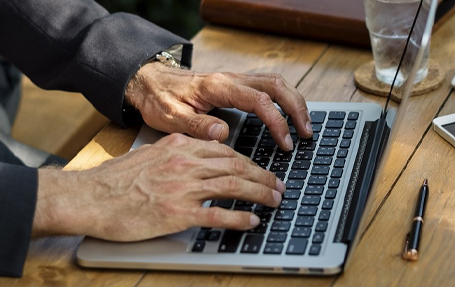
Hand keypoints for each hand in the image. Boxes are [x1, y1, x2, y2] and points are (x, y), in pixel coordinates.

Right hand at [34, 134, 283, 240]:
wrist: (88, 197)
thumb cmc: (112, 181)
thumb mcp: (147, 155)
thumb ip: (173, 155)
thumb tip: (192, 160)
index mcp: (177, 146)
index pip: (223, 150)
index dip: (247, 160)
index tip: (259, 168)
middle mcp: (184, 163)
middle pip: (235, 166)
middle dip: (261, 175)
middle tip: (278, 185)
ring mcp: (183, 188)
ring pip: (233, 185)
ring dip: (260, 193)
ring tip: (275, 200)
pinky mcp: (178, 213)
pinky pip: (218, 214)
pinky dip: (240, 217)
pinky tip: (253, 221)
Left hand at [125, 62, 312, 150]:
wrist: (147, 81)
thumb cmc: (158, 99)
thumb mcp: (169, 117)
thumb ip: (196, 125)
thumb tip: (222, 134)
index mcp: (217, 87)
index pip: (259, 100)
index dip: (277, 122)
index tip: (285, 143)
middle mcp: (230, 79)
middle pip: (276, 86)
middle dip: (296, 108)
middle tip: (307, 133)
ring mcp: (234, 80)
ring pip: (275, 83)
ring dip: (294, 102)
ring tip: (305, 125)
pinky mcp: (235, 85)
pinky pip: (267, 86)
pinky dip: (284, 99)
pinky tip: (289, 115)